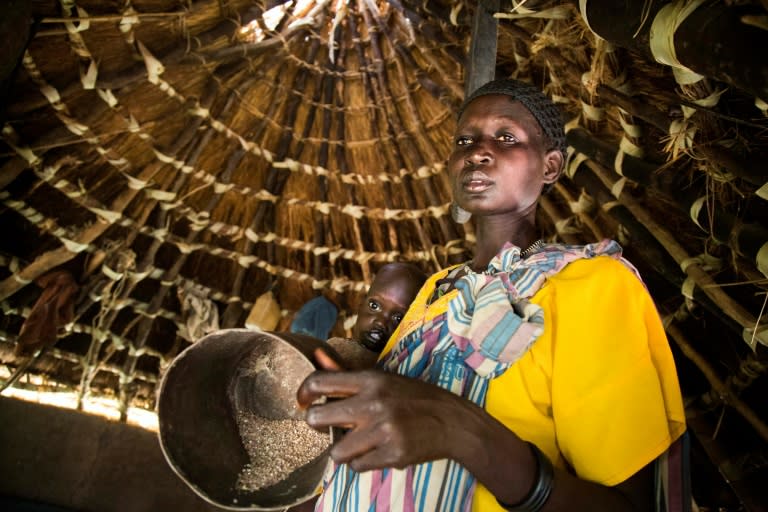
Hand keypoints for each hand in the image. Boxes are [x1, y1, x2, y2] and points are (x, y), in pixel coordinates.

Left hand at [297, 370, 473, 471]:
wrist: (453, 422)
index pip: (319, 382)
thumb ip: (345, 372)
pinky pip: (357, 466)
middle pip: (317, 418)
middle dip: (317, 424)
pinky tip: (377, 451)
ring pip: (336, 451)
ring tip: (358, 442)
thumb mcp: (382, 379)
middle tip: (328, 425)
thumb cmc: (414, 398)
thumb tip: (316, 354)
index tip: (303, 402)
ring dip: (343, 450)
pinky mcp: (392, 454)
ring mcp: (383, 431)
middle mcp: (374, 403)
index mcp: (370, 380)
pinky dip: (363, 462)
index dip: (303, 393)